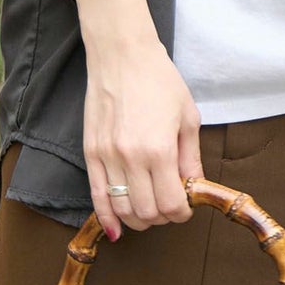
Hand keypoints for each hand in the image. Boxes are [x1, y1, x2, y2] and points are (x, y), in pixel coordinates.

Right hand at [82, 33, 203, 238]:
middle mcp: (131, 158)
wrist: (123, 55)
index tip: (186, 206)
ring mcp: (107, 157)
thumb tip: (194, 187)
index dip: (182, 213)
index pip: (170, 205)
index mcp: (159, 149)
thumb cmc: (160, 79)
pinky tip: (116, 229)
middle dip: (163, 217)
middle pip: (147, 213)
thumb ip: (190, 156)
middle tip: (170, 205)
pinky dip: (107, 218)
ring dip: (139, 219)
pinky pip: (97, 196)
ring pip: (122, 210)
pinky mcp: (90, 152)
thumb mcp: (187, 115)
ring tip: (150, 209)